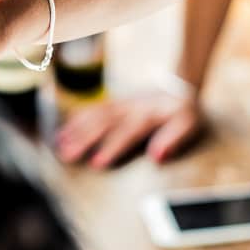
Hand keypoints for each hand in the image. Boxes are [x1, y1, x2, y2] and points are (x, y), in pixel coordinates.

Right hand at [56, 88, 203, 167]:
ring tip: (60, 145)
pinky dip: (76, 121)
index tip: (96, 163)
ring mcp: (119, 104)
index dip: (111, 148)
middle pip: (104, 123)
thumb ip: (173, 139)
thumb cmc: (184, 111)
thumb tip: (157, 157)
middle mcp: (130, 108)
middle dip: (84, 139)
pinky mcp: (113, 104)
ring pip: (94, 116)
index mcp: (148, 114)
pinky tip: (63, 132)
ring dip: (76, 130)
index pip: (127, 132)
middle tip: (67, 155)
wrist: (177, 86)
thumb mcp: (188, 124)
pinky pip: (91, 110)